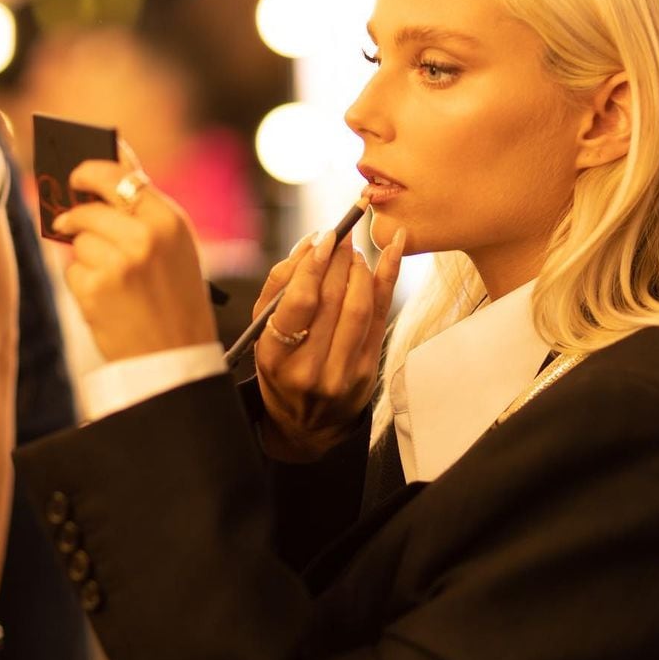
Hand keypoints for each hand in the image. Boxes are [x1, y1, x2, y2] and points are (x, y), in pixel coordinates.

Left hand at [53, 159, 217, 361]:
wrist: (177, 354)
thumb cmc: (176, 297)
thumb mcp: (176, 246)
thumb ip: (146, 209)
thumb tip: (106, 170)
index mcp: (169, 220)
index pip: (120, 174)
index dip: (91, 170)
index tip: (77, 174)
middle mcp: (145, 235)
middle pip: (89, 207)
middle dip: (76, 215)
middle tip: (68, 220)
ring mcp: (118, 261)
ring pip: (79, 239)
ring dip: (85, 254)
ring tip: (112, 278)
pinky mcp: (95, 288)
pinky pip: (72, 269)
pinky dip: (82, 281)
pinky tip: (106, 297)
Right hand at [253, 225, 403, 459]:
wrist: (308, 423)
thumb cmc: (281, 367)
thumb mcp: (264, 333)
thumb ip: (280, 285)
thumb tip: (311, 243)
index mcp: (276, 357)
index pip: (300, 303)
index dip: (313, 265)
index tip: (323, 237)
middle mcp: (311, 369)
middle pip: (332, 300)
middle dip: (338, 260)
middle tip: (340, 236)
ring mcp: (344, 372)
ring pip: (359, 306)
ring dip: (360, 269)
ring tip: (353, 252)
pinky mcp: (369, 370)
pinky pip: (381, 314)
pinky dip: (388, 277)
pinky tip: (394, 248)